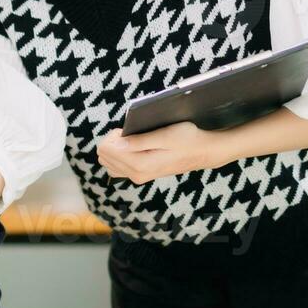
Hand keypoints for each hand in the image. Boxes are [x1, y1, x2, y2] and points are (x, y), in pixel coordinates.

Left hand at [96, 122, 222, 183]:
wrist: (203, 152)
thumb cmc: (187, 139)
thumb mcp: (164, 135)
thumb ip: (139, 141)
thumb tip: (117, 143)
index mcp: (140, 164)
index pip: (106, 150)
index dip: (112, 135)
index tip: (126, 129)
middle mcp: (136, 175)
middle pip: (104, 157)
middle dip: (112, 142)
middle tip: (129, 133)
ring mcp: (138, 177)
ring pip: (109, 164)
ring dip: (115, 149)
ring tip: (132, 140)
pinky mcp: (141, 176)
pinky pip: (118, 168)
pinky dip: (120, 156)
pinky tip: (133, 147)